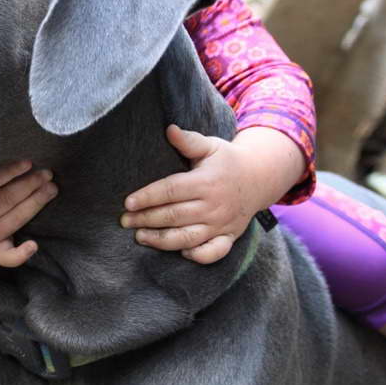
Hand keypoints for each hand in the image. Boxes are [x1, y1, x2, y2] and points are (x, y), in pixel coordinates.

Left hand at [121, 125, 300, 263]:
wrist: (260, 177)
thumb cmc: (227, 160)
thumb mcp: (210, 146)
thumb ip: (189, 141)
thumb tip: (169, 129)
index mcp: (206, 182)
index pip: (171, 190)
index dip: (148, 197)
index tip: (128, 203)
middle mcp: (214, 206)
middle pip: (174, 216)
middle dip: (146, 220)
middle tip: (125, 221)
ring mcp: (222, 224)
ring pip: (188, 238)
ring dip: (162, 240)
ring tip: (140, 237)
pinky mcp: (229, 237)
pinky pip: (214, 252)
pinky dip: (198, 256)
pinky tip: (180, 252)